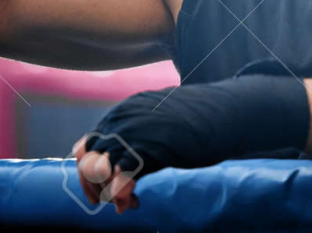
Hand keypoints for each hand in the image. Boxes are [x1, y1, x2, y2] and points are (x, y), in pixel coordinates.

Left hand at [70, 70, 310, 215]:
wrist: (225, 112)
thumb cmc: (198, 120)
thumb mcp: (162, 122)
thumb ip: (141, 138)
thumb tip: (127, 168)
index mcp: (124, 109)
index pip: (86, 145)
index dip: (90, 172)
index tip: (102, 190)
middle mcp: (122, 119)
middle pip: (88, 161)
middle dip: (94, 187)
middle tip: (110, 202)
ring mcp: (132, 132)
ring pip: (99, 171)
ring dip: (108, 194)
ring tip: (127, 203)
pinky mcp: (147, 148)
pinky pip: (119, 178)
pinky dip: (121, 195)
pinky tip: (134, 204)